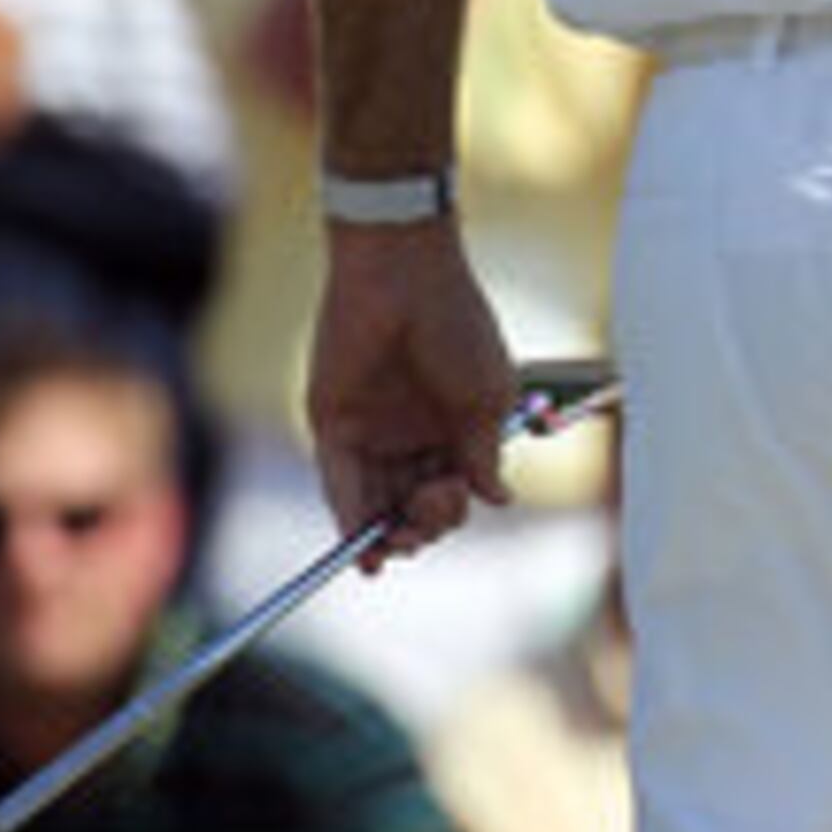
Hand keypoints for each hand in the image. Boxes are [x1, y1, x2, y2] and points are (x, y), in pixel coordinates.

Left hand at [305, 220, 519, 563]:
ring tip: (395, 546)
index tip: (457, 496)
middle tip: (432, 508)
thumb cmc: (458, 327)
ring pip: (377, 504)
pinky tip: (364, 552)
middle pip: (414, 503)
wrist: (403, 279)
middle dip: (425, 524)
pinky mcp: (334, 428)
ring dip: (387, 536)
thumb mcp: (487, 397)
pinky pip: (341, 485)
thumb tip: (498, 500)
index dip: (453, 507)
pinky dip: (350, 523)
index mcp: (454, 426)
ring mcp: (372, 433)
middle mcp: (412, 435)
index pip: (452, 487)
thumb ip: (483, 454)